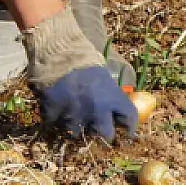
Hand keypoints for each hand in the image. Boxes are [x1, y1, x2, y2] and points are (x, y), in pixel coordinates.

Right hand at [23, 6, 137, 141]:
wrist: (56, 49)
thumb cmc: (83, 58)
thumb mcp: (104, 75)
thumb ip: (112, 94)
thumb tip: (116, 110)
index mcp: (113, 98)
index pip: (129, 119)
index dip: (130, 127)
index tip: (128, 132)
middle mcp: (97, 110)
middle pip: (106, 135)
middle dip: (104, 135)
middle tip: (99, 131)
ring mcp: (75, 114)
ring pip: (79, 134)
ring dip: (78, 128)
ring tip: (74, 122)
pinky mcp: (54, 113)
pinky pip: (56, 125)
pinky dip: (56, 121)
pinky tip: (56, 114)